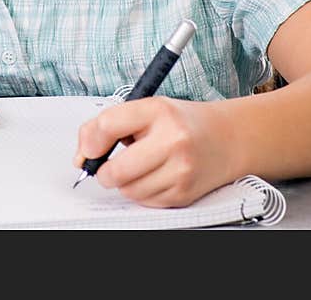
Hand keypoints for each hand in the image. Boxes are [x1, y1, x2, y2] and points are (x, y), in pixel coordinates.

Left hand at [73, 96, 235, 206]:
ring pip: (128, 190)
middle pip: (115, 171)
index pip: (108, 125)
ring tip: (139, 165)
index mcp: (159, 112)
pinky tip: (154, 175)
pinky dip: (142, 191)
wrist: (227, 138)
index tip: (90, 149)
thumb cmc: (182, 122)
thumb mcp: (146, 109)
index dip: (90, 141)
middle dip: (104, 171)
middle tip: (109, 164)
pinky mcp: (184, 193)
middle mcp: (173, 141)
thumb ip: (108, 124)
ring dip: (125, 182)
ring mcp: (181, 171)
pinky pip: (144, 201)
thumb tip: (82, 154)